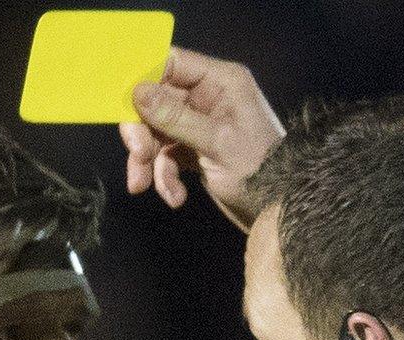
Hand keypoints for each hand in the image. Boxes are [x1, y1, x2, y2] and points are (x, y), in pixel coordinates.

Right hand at [121, 47, 285, 230]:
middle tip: (137, 155)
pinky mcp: (195, 149)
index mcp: (220, 82)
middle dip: (141, 131)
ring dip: (147, 160)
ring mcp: (200, 124)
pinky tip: (175, 196)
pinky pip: (166, 156)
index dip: (143, 79)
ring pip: (156, 131)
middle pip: (155, 100)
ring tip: (144, 185)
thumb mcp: (217, 143)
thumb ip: (176, 117)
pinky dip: (164, 177)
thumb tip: (137, 92)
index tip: (123, 104)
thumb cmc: (261, 171)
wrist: (279, 212)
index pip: (171, 63)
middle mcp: (208, 97)